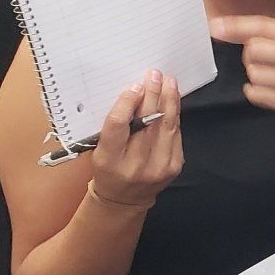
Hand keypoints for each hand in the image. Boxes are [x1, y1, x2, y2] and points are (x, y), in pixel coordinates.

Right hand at [86, 71, 182, 209]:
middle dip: (152, 95)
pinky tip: (173, 100)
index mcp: (109, 160)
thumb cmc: (108, 168)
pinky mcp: (174, 166)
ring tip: (168, 82)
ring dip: (168, 101)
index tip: (135, 85)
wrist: (124, 198)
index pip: (119, 125)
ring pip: (166, 126)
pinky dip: (174, 115)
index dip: (127, 102)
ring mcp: (158, 167)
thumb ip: (113, 127)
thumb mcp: (99, 150)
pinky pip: (175, 134)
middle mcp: (135, 165)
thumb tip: (132, 93)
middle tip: (154, 75)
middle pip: (147, 122)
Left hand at [211, 15, 274, 131]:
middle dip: (249, 58)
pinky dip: (255, 93)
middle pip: (253, 49)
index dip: (235, 26)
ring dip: (255, 78)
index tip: (213, 27)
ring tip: (272, 82)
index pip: (262, 26)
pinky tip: (270, 93)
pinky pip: (256, 94)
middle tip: (262, 65)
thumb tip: (231, 30)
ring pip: (253, 74)